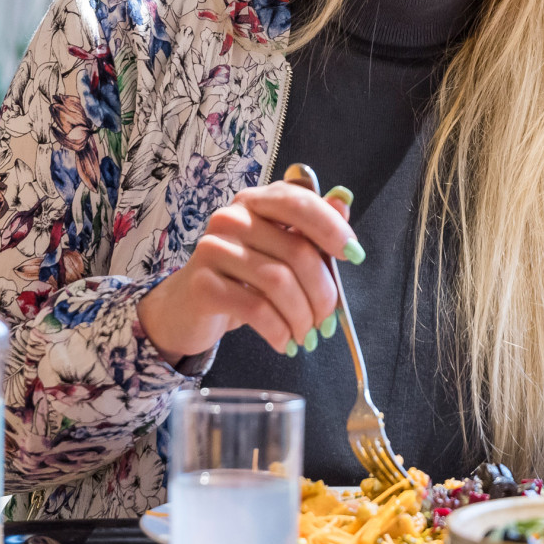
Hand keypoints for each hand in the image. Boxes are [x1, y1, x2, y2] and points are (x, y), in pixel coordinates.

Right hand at [138, 182, 356, 362]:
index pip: (299, 202)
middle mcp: (231, 218)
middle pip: (296, 251)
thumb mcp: (278, 250)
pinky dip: (279, 330)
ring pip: (278, 282)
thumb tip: (344, 202)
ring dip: (302, 316)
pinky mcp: (203, 284)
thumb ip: (310, 228)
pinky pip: (255, 308)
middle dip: (323, 292)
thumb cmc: (241, 278)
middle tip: (328, 320)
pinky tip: (285, 342)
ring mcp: (213, 249)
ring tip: (307, 335)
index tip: (355, 256)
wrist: (188, 308)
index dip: (332, 228)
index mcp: (256, 202)